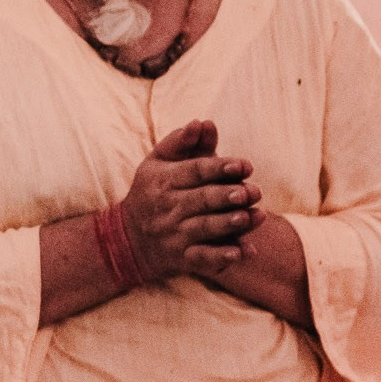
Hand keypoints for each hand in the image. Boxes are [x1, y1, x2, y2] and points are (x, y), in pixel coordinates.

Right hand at [120, 119, 261, 285]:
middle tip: (251, 192)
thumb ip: (183, 141)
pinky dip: (222, 258)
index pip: (195, 171)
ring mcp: (175, 234)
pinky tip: (241, 253)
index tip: (244, 166)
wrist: (128, 238)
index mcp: (164, 180)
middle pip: (201, 200)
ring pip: (204, 229)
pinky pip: (203, 259)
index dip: (220, 167)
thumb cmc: (153, 191)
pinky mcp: (182, 258)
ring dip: (228, 224)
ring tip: (250, 216)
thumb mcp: (159, 162)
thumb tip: (204, 122)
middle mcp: (168, 207)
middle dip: (227, 196)